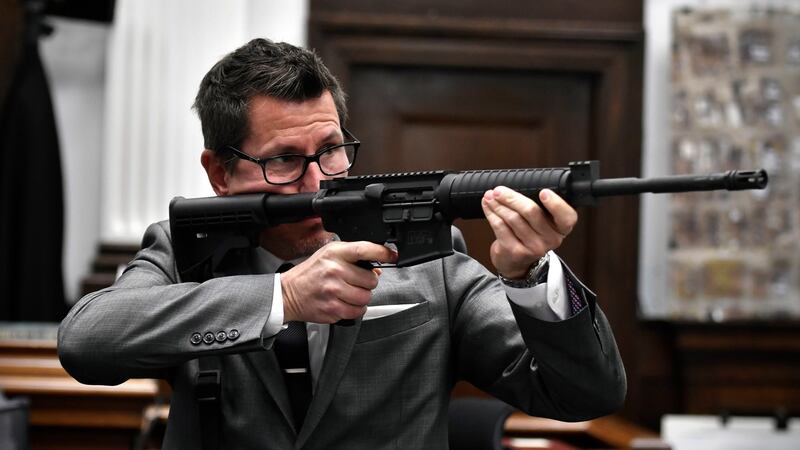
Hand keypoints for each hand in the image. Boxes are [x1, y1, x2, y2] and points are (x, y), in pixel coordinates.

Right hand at [280, 241, 397, 322]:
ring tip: (349, 293)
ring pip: (366, 297)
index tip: (392, 256)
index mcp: (335, 253)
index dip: (382, 253)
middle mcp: (334, 270)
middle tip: (355, 282)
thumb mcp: (329, 255)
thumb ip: (353, 258)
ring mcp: (333, 291)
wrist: (288, 293)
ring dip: (361, 297)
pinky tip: (345, 302)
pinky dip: (355, 309)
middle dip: (367, 282)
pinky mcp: (332, 309)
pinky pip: (357, 311)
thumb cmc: (310, 273)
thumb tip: (376, 269)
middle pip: (370, 280)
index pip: (364, 249)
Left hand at [481, 186, 576, 278]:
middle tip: (499, 190)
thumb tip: (516, 187)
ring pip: (512, 218)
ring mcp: (533, 247)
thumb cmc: (528, 236)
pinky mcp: (515, 251)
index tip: (543, 191)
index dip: (556, 203)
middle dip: (512, 197)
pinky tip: (488, 207)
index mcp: (561, 228)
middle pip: (531, 211)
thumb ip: (538, 207)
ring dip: (498, 204)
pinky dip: (492, 214)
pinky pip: (501, 227)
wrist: (516, 263)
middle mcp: (550, 239)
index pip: (566, 216)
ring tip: (490, 197)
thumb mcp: (541, 223)